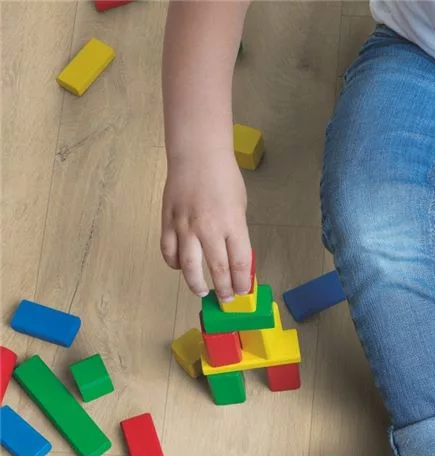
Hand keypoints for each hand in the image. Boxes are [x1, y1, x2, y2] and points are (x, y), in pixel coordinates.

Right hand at [161, 148, 251, 299]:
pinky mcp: (168, 221)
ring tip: (201, 291)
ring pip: (189, 266)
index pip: (239, 263)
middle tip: (226, 298)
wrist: (197, 154)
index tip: (242, 291)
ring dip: (196, 283)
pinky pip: (169, 250)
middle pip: (217, 269)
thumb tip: (235, 259)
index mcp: (233, 224)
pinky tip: (180, 268)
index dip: (242, 283)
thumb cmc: (224, 178)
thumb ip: (237, 234)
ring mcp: (186, 226)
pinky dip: (174, 263)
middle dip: (223, 289)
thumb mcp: (240, 207)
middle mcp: (209, 228)